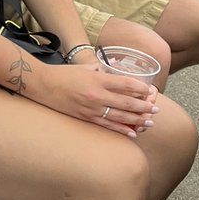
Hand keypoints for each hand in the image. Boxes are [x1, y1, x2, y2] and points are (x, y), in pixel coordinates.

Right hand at [32, 62, 156, 136]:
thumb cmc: (63, 74)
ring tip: (150, 122)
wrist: (43, 85)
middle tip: (156, 109)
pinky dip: (122, 130)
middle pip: (127, 102)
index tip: (150, 91)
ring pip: (120, 116)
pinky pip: (108, 126)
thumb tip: (115, 66)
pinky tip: (133, 133)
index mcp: (98, 78)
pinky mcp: (86, 117)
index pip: (126, 84)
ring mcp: (92, 108)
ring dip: (137, 120)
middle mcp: (97, 94)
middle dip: (144, 107)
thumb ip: (101, 68)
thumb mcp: (84, 66)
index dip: (140, 89)